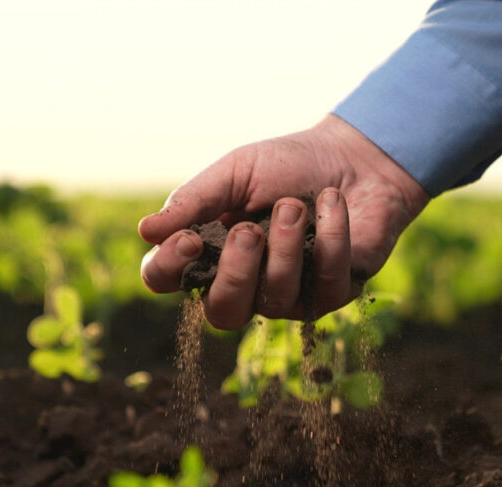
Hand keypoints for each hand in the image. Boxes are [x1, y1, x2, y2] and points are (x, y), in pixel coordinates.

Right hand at [138, 114, 428, 328]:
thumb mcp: (236, 172)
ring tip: (295, 204)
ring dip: (285, 247)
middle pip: (222, 313)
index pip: (165, 280)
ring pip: (276, 299)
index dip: (168, 269)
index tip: (187, 240)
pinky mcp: (334, 294)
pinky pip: (325, 284)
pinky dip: (329, 237)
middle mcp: (244, 284)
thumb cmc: (288, 165)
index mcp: (207, 252)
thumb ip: (194, 199)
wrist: (354, 157)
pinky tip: (332, 203)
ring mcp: (290, 296)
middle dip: (235, 273)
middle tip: (249, 230)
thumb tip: (147, 230)